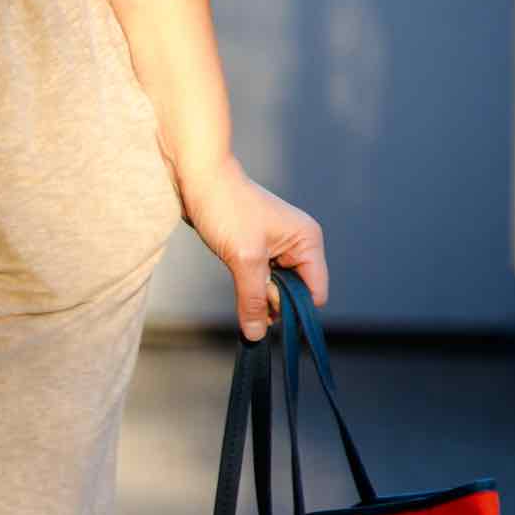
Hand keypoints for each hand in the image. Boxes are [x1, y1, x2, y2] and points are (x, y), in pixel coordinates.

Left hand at [176, 154, 327, 341]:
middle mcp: (299, 244)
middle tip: (249, 290)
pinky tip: (237, 279)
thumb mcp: (243, 259)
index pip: (315, 293)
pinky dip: (249, 287)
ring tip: (240, 278)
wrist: (199, 180)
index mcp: (308, 242)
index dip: (294, 310)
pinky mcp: (257, 249)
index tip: (267, 316)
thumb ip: (253, 299)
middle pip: (296, 294)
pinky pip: (260, 279)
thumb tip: (256, 335)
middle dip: (273, 303)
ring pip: (276, 288)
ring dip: (258, 295)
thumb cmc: (227, 209)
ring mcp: (278, 247)